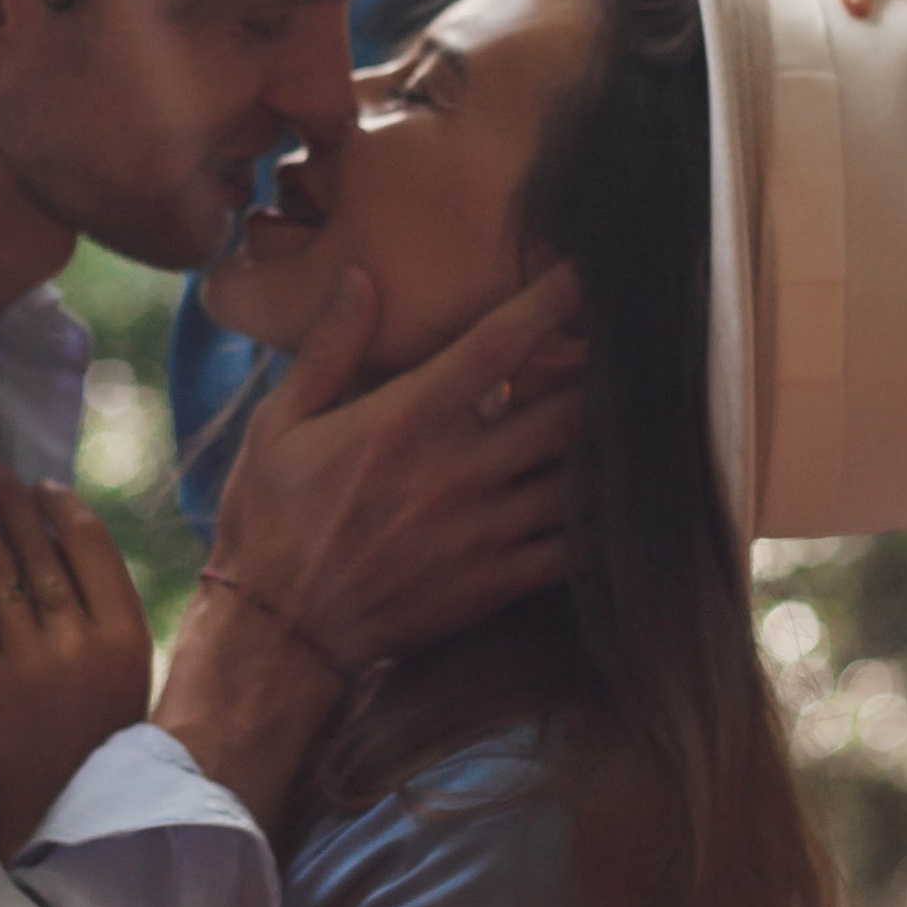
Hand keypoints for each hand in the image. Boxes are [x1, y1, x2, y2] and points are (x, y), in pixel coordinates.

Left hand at [0, 457, 153, 861]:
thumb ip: (103, 617)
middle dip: (5, 496)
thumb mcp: (128, 679)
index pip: (91, 546)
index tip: (36, 485)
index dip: (60, 507)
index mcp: (127, 636)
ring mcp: (30, 663)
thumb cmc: (100, 753)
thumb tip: (58, 545)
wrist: (71, 831)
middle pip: (37, 546)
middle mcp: (80, 642)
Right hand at [204, 260, 583, 676]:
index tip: (580, 275)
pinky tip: (617, 498)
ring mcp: (482, 531)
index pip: (494, 348)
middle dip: (601, 373)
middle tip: (624, 347)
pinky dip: (603, 521)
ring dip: (610, 443)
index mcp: (403, 423)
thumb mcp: (279, 424)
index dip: (547, 305)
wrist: (278, 631)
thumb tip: (360, 277)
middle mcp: (454, 473)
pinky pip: (573, 550)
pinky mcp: (494, 583)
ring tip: (636, 413)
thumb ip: (328, 349)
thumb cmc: (270, 518)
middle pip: (562, 410)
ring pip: (579, 477)